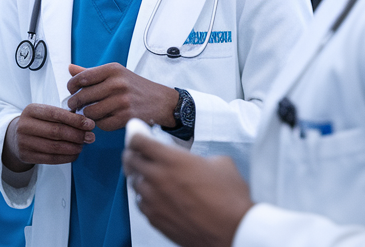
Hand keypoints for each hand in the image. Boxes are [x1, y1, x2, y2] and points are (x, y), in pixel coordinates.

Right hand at [1, 103, 95, 170]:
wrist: (15, 137)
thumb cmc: (37, 123)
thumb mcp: (44, 113)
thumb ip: (62, 115)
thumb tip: (87, 123)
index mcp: (31, 110)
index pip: (55, 114)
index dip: (75, 120)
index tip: (90, 124)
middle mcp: (25, 125)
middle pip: (56, 131)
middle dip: (77, 135)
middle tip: (90, 137)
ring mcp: (24, 142)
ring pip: (55, 147)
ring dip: (73, 147)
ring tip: (83, 146)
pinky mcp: (26, 156)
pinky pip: (51, 159)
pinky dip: (66, 157)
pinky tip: (75, 154)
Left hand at [65, 63, 178, 130]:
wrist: (161, 101)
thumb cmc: (135, 87)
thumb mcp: (116, 74)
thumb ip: (92, 72)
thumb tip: (70, 68)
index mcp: (113, 70)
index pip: (81, 78)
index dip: (71, 86)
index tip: (71, 90)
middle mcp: (117, 84)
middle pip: (83, 96)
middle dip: (75, 103)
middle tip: (75, 105)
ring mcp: (122, 101)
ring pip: (90, 112)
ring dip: (87, 115)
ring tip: (91, 112)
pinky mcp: (126, 117)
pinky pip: (102, 124)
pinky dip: (100, 123)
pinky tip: (104, 118)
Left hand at [122, 132, 252, 246]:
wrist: (233, 232)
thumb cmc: (229, 201)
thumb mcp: (221, 164)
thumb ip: (199, 157)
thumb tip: (197, 161)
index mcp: (172, 160)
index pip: (139, 141)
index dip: (135, 134)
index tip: (136, 132)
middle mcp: (157, 178)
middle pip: (130, 159)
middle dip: (132, 152)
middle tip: (137, 151)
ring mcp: (154, 200)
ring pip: (134, 182)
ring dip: (139, 176)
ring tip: (148, 174)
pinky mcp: (155, 219)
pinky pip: (141, 203)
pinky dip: (145, 197)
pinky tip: (154, 196)